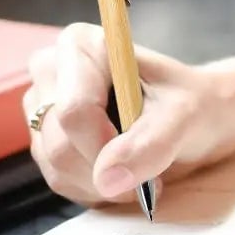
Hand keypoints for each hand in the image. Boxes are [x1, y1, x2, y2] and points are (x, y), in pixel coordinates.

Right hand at [24, 23, 232, 207]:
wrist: (192, 118)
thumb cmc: (190, 104)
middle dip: (108, 170)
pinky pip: (60, 181)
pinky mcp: (44, 141)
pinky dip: (95, 189)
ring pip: (58, 168)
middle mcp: (51, 72)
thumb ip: (150, 143)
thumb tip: (107, 177)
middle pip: (60, 144)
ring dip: (104, 184)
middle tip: (149, 172)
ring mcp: (42, 109)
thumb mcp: (185, 116)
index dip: (105, 145)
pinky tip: (121, 173)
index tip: (144, 158)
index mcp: (81, 45)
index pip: (75, 110)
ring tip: (140, 169)